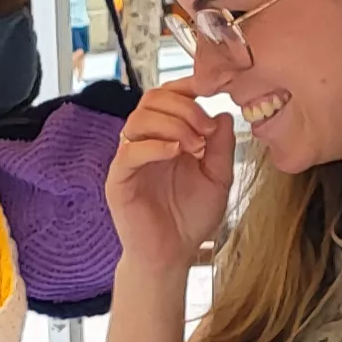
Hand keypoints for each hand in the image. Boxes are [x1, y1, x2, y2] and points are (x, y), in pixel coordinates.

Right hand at [104, 77, 234, 266]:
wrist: (173, 255)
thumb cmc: (191, 218)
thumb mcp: (218, 178)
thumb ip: (221, 147)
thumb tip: (223, 114)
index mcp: (167, 136)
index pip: (168, 96)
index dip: (187, 86)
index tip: (211, 90)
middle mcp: (146, 142)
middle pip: (152, 100)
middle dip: (184, 107)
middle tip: (206, 130)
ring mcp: (130, 159)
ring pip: (139, 119)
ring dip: (172, 124)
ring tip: (193, 145)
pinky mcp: (119, 179)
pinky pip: (129, 151)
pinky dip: (153, 145)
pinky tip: (176, 153)